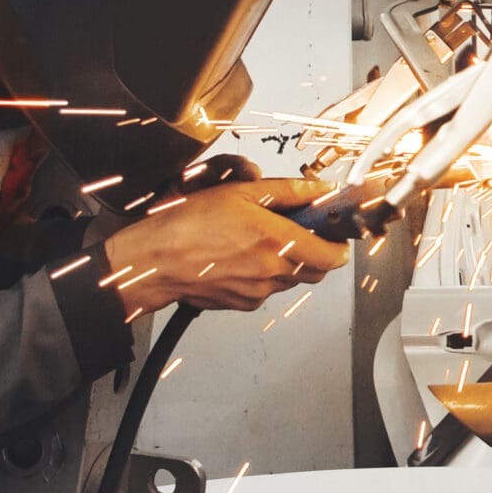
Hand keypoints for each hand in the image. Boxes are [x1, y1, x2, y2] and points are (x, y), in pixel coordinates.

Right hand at [108, 176, 350, 315]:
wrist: (153, 260)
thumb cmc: (189, 224)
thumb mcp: (242, 192)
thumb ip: (289, 192)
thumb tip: (320, 189)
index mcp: (279, 243)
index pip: (333, 257)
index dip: (338, 244)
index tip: (334, 230)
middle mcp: (272, 273)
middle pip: (316, 271)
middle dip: (315, 252)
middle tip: (299, 229)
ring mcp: (257, 292)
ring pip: (289, 279)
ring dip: (287, 261)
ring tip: (260, 238)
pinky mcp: (241, 303)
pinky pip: (265, 289)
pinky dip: (262, 274)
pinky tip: (241, 255)